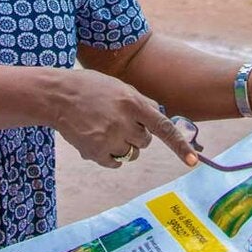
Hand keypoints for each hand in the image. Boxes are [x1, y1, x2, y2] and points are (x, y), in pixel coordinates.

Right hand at [48, 68, 197, 167]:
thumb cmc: (91, 89)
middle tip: (118, 122)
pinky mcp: (95, 152)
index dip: (179, 146)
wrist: (58, 96)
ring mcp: (109, 138)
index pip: (163, 127)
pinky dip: (110, 156)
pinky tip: (96, 139)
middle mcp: (124, 122)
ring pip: (130, 154)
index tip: (193, 162)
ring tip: (103, 128)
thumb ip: (141, 103)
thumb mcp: (120, 88)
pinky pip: (115, 163)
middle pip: (145, 142)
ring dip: (122, 145)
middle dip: (136, 135)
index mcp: (133, 102)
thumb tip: (160, 119)